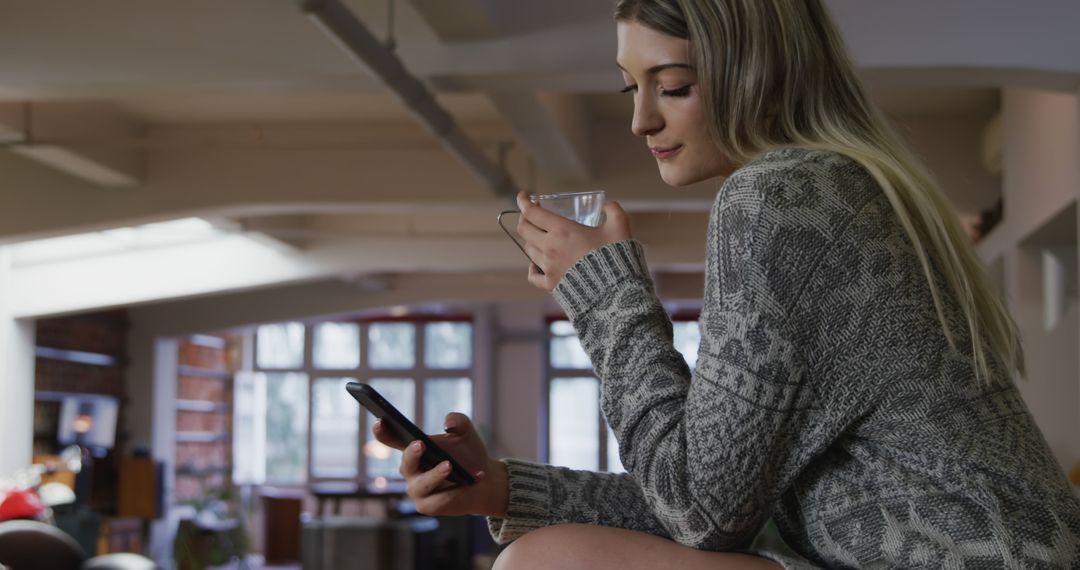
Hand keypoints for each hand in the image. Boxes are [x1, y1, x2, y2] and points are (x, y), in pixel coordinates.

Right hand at [372, 412, 507, 516]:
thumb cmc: (468, 454)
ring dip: (434, 475)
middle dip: (412, 454)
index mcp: (413, 449)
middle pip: (405, 463)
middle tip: (420, 444)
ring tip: (449, 465)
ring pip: (420, 484)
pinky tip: (466, 484)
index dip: (382, 431)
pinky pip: (436, 501)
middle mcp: (410, 470)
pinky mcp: (428, 506)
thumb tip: (448, 423)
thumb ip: (458, 421)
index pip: (391, 439)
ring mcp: (417, 490)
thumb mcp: (465, 432)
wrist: (486, 479)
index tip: (380, 420)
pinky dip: (452, 492)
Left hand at [515, 191, 632, 290]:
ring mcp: (548, 267)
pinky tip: (537, 265)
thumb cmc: (616, 257)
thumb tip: (607, 206)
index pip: (532, 213)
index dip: (524, 202)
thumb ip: (613, 211)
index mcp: (563, 230)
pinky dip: (532, 268)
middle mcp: (550, 247)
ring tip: (541, 238)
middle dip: (525, 219)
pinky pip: (533, 275)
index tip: (524, 196)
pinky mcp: (551, 285)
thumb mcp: (619, 227)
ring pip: (528, 250)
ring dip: (532, 241)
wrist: (615, 290)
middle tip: (532, 216)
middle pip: (524, 230)